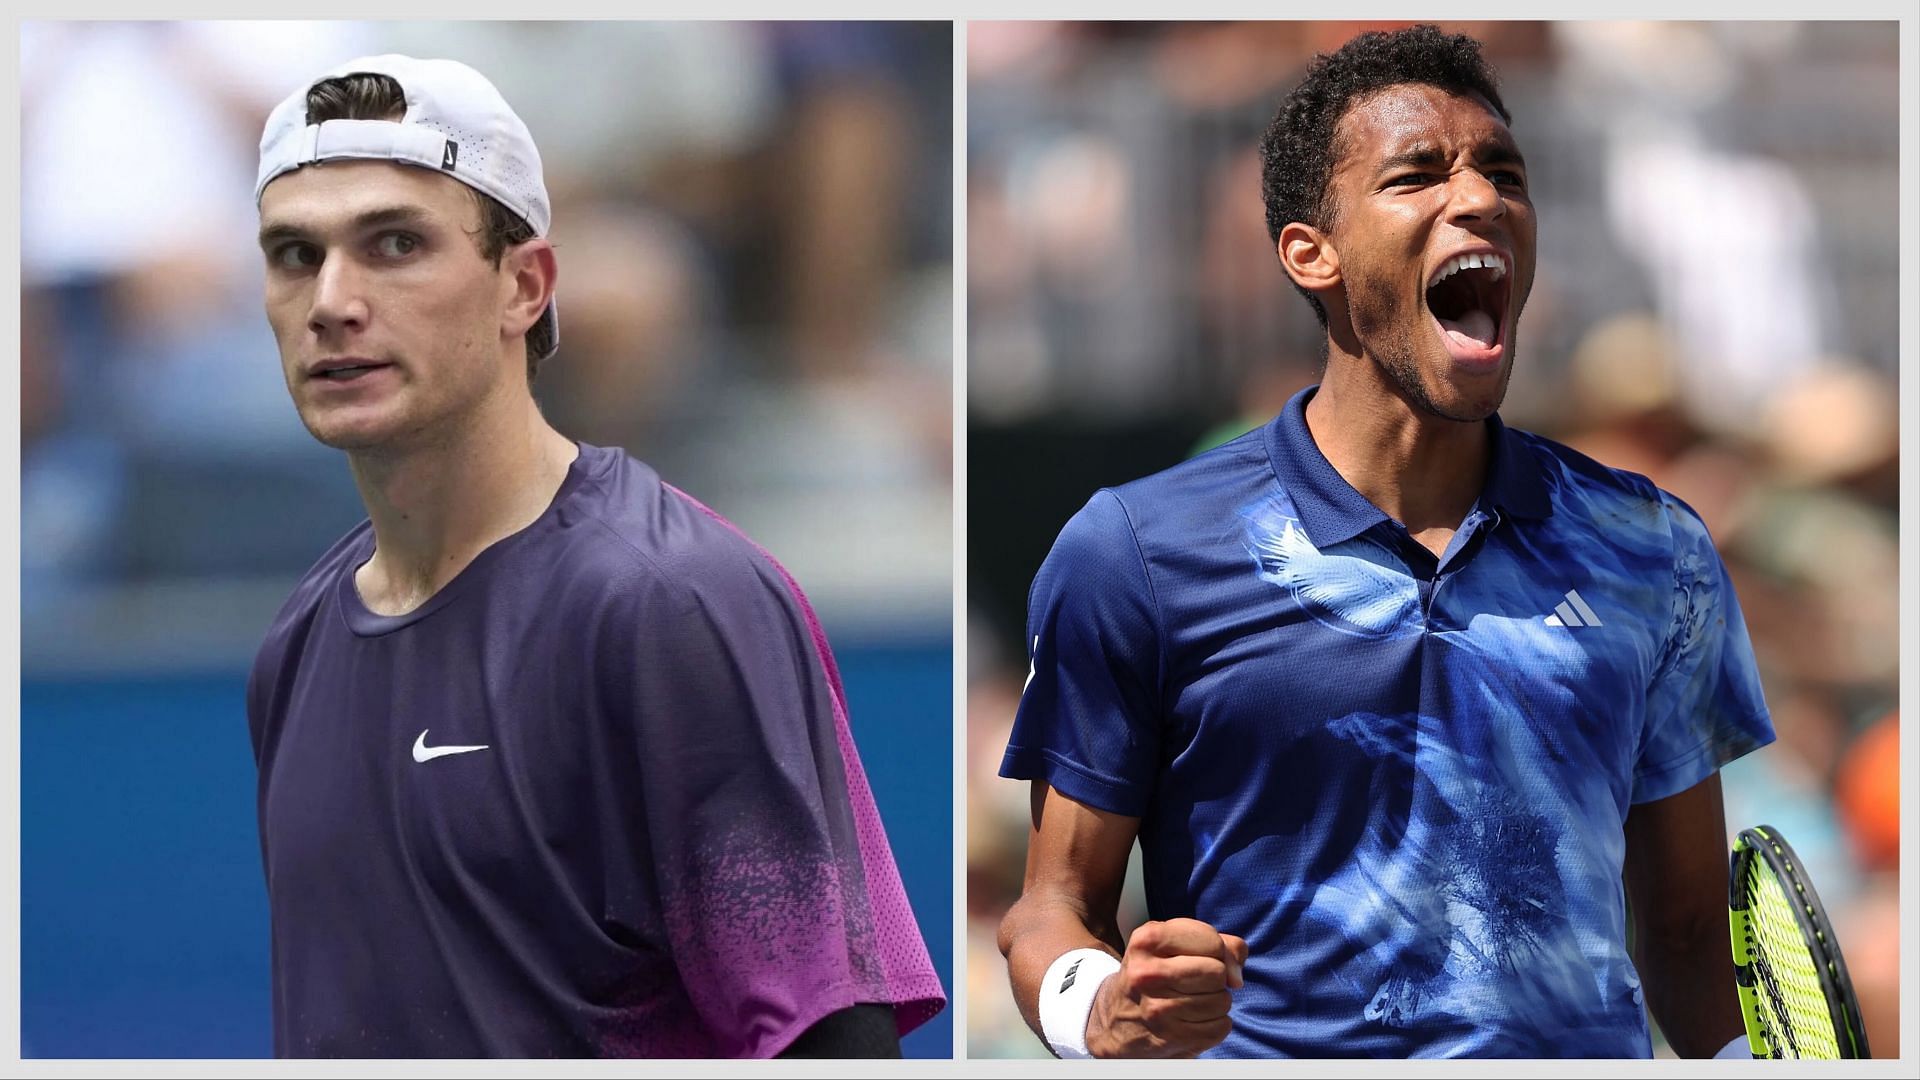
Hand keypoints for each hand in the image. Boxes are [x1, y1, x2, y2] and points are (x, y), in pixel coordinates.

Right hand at [1085, 918, 1246, 1057]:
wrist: (1116, 1019)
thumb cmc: (1155, 974)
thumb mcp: (1173, 943)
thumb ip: (1217, 943)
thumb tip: (1236, 976)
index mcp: (1147, 940)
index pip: (1211, 941)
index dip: (1219, 952)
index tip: (1207, 959)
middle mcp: (1147, 973)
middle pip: (1217, 973)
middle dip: (1217, 978)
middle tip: (1197, 982)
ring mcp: (1157, 1009)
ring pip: (1222, 1001)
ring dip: (1216, 1002)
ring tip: (1193, 1001)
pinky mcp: (1169, 1037)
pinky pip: (1220, 1027)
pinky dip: (1215, 1025)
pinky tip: (1194, 1020)